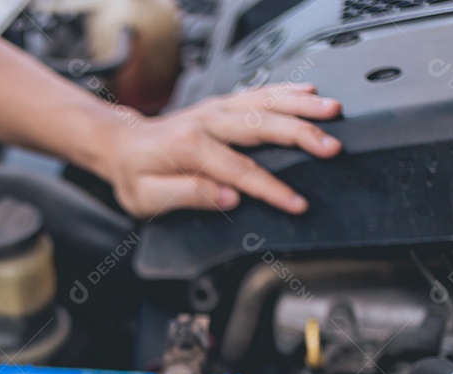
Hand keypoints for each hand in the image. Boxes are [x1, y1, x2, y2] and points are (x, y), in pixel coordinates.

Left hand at [96, 83, 342, 217]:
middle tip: (331, 147)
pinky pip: (258, 92)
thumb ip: (186, 196)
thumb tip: (226, 197)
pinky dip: (285, 91)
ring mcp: (215, 110)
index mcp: (189, 148)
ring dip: (301, 106)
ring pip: (265, 102)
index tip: (296, 203)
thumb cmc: (134, 175)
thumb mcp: (147, 198)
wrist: (120, 145)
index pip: (239, 171)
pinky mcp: (221, 105)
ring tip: (333, 111)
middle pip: (261, 126)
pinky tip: (310, 92)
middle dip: (300, 135)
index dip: (271, 189)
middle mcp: (205, 122)